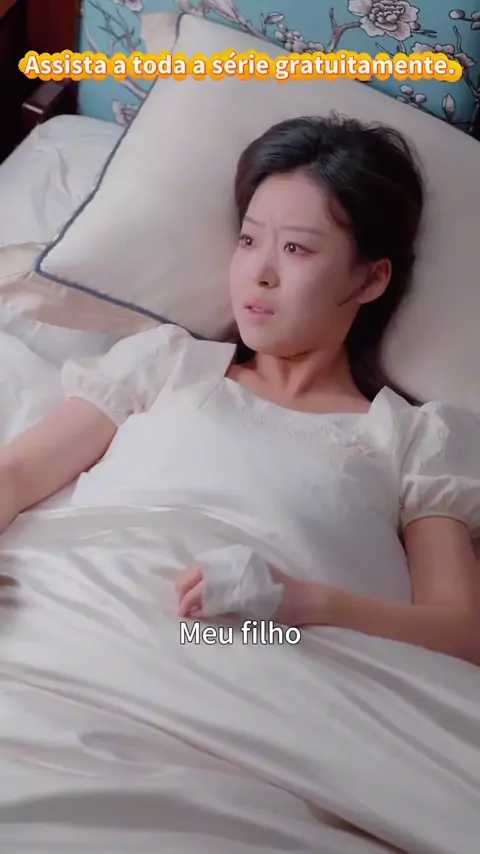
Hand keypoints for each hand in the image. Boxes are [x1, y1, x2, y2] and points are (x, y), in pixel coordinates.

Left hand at [175, 564, 327, 626]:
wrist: (304, 599)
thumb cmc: (277, 594)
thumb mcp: (249, 582)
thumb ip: (226, 586)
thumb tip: (198, 600)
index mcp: (236, 557)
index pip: (201, 565)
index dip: (186, 582)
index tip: (181, 596)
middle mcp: (236, 560)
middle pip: (199, 572)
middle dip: (184, 591)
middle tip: (181, 608)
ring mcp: (242, 573)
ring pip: (205, 584)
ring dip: (191, 599)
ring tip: (186, 612)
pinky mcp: (247, 589)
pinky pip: (218, 597)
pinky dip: (205, 607)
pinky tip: (200, 615)